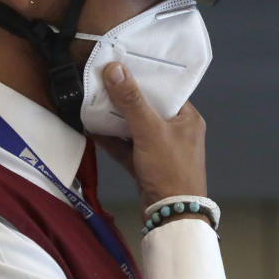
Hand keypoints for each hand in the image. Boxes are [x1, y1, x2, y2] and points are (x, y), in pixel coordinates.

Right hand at [92, 62, 207, 220]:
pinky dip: (112, 139)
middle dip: (123, 96)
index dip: (143, 75)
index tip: (121, 62)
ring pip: (134, 126)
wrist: (171, 216)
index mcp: (186, 117)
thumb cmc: (170, 169)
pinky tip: (92, 128)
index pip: (164, 89)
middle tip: (101, 78)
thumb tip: (115, 69)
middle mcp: (176, 130)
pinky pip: (127, 146)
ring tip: (92, 100)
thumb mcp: (150, 131)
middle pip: (146, 106)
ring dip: (114, 117)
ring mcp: (160, 148)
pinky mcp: (146, 164)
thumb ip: (131, 101)